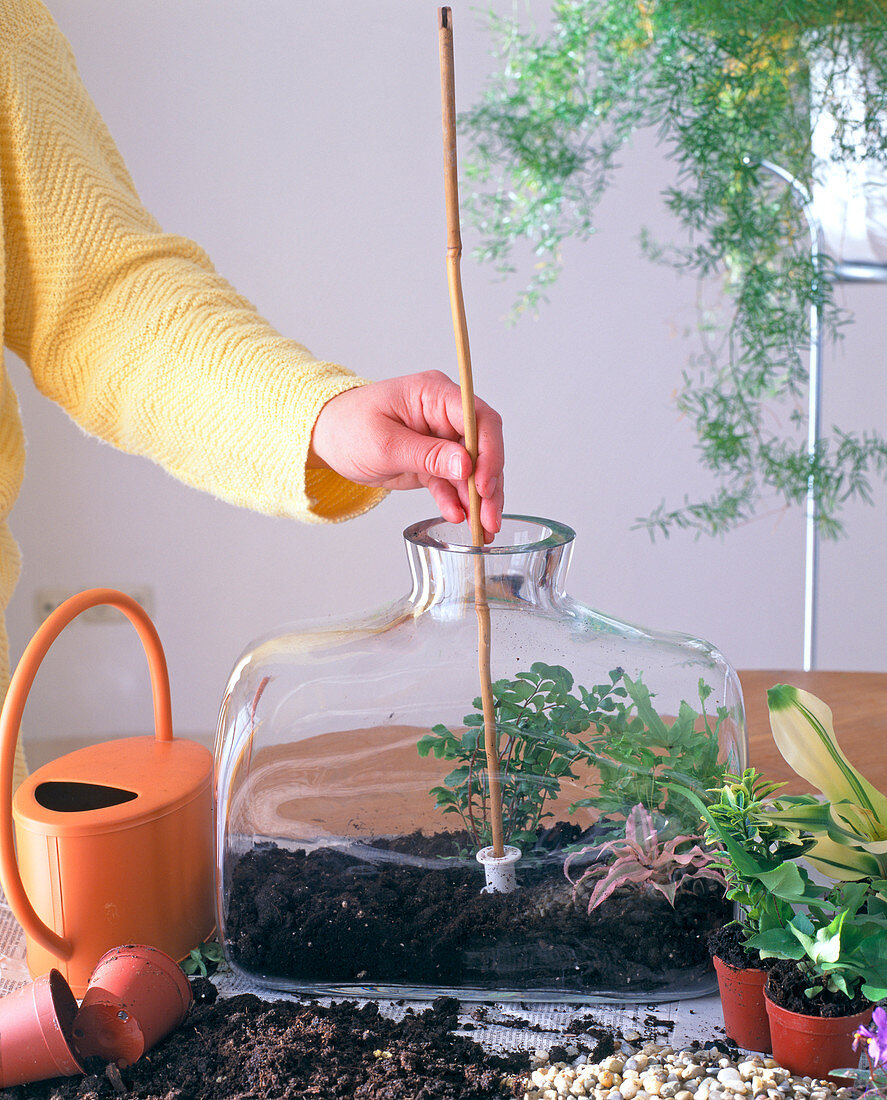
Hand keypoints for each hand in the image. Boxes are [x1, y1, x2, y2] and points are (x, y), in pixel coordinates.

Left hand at [309, 371, 503, 540]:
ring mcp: (441, 439)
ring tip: (482, 528)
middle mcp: (444, 415)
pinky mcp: (434, 462)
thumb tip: (466, 466)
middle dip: (489, 484)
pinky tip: (458, 517)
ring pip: (473, 470)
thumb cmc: (347, 427)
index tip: (484, 483)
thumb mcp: (385, 444)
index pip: (479, 418)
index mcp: (434, 395)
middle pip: (483, 447)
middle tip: (489, 516)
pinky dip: (458, 501)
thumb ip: (427, 455)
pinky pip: (454, 483)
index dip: (489, 451)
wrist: (326, 438)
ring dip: (479, 499)